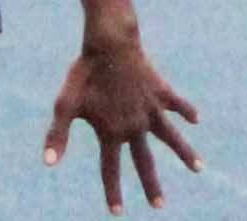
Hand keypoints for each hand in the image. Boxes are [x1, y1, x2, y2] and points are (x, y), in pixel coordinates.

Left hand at [43, 38, 201, 214]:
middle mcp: (135, 125)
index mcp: (112, 132)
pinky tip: (196, 120)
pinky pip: (176, 104)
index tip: (117, 212)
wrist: (109, 43)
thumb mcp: (65, 105)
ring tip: (198, 168)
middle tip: (159, 206)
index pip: (111, 169)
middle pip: (144, 162)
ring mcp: (150, 108)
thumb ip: (58, 135)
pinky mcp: (159, 90)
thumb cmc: (84, 74)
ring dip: (184, 153)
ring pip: (171, 136)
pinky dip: (186, 111)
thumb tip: (48, 164)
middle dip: (151, 185)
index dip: (112, 191)